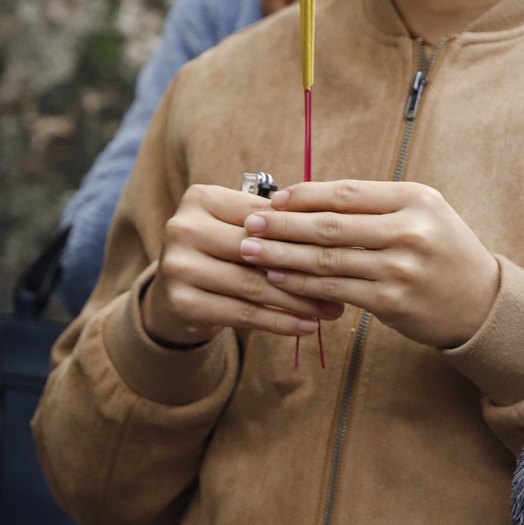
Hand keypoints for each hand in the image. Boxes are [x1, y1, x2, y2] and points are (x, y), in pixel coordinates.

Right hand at [141, 184, 344, 345]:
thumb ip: (279, 225)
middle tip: (346, 284)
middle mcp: (182, 228)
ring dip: (300, 301)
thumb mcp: (244, 229)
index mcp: (202, 198)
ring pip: (255, 285)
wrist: (177, 291)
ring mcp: (177, 266)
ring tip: (332, 310)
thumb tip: (342, 233)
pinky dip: (280, 322)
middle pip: (260, 250)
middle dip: (307, 269)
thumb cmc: (225, 252)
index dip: (308, 234)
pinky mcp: (181, 302)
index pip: (266, 217)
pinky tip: (307, 326)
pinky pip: (243, 313)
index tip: (346, 248)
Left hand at [237, 180, 502, 349]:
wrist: (481, 301)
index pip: (348, 193)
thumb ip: (376, 207)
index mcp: (417, 199)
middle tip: (249, 224)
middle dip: (283, 225)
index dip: (305, 195)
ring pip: (327, 259)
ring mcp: (401, 267)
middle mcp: (410, 229)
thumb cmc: (444, 253)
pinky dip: (301, 284)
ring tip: (251, 252)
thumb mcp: (424, 215)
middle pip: (331, 225)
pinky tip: (278, 280)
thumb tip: (309, 201)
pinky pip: (335, 290)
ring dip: (282, 256)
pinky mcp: (392, 301)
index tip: (274, 200)